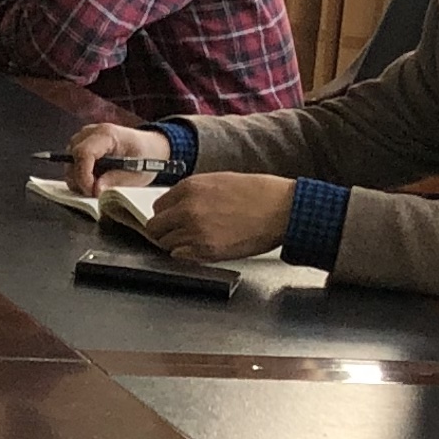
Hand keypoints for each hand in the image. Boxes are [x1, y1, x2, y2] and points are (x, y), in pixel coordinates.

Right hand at [63, 122, 173, 195]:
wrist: (151, 146)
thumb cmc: (146, 156)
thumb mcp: (137, 173)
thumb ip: (116, 180)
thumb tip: (96, 190)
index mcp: (107, 134)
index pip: (83, 153)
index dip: (83, 176)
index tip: (91, 191)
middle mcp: (92, 132)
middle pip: (72, 157)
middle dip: (80, 179)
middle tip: (94, 192)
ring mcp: (85, 136)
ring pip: (69, 160)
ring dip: (79, 177)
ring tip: (96, 186)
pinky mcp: (83, 143)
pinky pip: (72, 160)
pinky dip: (80, 173)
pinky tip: (94, 179)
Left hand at [149, 172, 296, 261]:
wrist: (282, 209)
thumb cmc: (260, 194)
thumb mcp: (220, 181)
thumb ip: (195, 194)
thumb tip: (179, 206)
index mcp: (190, 187)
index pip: (159, 207)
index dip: (167, 215)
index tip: (173, 221)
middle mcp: (187, 208)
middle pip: (156, 227)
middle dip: (166, 232)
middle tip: (180, 234)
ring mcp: (194, 230)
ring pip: (165, 244)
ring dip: (176, 245)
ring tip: (196, 241)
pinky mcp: (205, 250)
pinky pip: (179, 257)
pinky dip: (186, 256)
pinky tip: (201, 249)